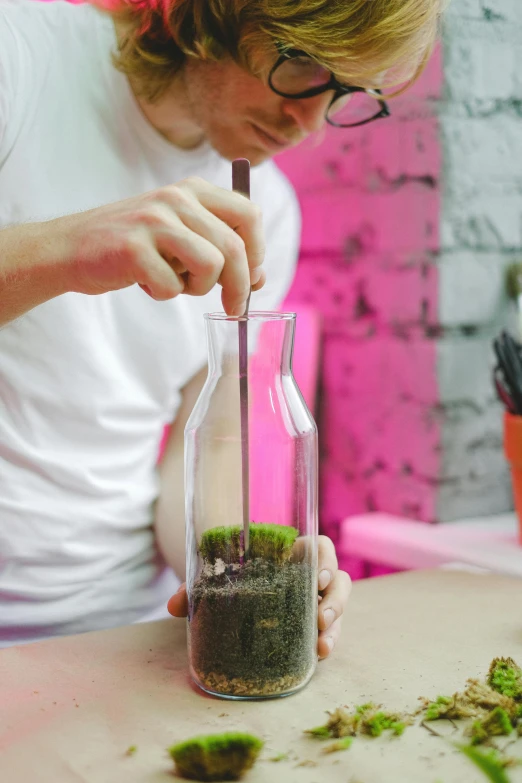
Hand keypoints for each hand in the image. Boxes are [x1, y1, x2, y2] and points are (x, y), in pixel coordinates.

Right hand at [49, 176, 265, 315]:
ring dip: (197, 288)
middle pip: (234, 248)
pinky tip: (144, 281)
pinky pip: (171, 286)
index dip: (258, 252)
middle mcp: (176, 198)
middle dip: (240, 287)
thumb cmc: (134, 246)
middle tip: (234, 309)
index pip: (249, 214)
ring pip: (210, 266)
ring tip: (174, 282)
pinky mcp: (132, 248)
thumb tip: (260, 278)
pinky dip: (162, 294)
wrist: (70, 248)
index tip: (251, 277)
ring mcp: (153, 221)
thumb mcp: (180, 236)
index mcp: (193, 190)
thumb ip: (219, 249)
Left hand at [167, 534, 351, 659]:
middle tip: (320, 615)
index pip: (321, 548)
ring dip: (335, 623)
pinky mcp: (314, 625)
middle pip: (338, 579)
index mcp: (293, 554)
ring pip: (338, 606)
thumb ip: (198, 590)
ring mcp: (315, 601)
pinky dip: (328, 641)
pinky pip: (331, 630)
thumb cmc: (234, 579)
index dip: (325, 559)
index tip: (317, 576)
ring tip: (322, 642)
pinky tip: (319, 654)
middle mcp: (310, 576)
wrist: (237, 601)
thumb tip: (173, 606)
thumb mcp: (219, 580)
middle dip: (334, 598)